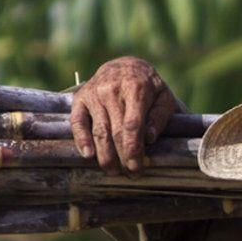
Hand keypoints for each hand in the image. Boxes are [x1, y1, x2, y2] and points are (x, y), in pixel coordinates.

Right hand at [71, 56, 177, 175]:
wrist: (126, 66)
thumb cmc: (150, 87)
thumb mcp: (164, 97)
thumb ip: (160, 116)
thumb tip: (150, 138)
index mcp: (135, 88)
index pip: (133, 125)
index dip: (134, 149)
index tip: (138, 167)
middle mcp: (112, 89)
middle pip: (115, 131)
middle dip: (122, 156)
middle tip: (129, 174)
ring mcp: (94, 94)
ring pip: (99, 130)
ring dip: (105, 155)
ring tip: (113, 171)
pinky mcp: (80, 98)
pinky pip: (77, 122)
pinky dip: (81, 139)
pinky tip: (88, 155)